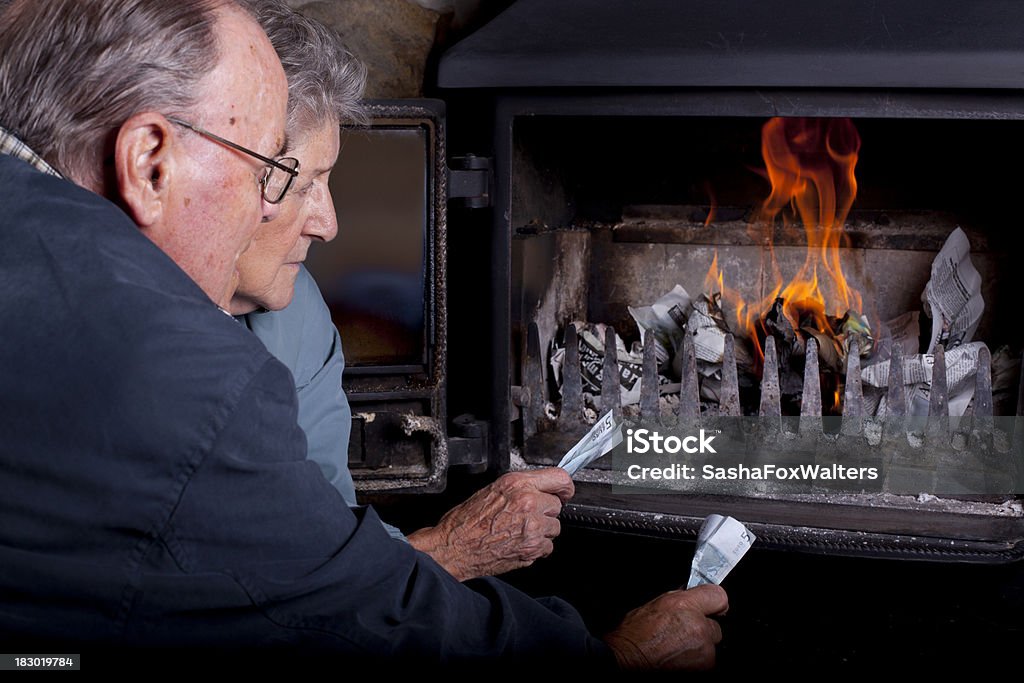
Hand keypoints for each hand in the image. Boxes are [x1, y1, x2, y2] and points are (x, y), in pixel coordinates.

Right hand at [407, 468, 573, 580]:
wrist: (454, 548)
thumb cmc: (466, 521)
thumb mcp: (492, 490)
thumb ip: (520, 487)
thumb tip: (540, 488)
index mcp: (517, 484)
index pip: (560, 478)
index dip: (565, 487)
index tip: (565, 492)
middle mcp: (528, 503)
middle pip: (557, 505)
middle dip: (545, 511)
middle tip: (525, 516)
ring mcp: (532, 527)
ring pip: (554, 527)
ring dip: (542, 530)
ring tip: (518, 530)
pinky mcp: (532, 548)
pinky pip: (548, 546)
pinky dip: (536, 547)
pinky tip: (518, 542)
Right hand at [603, 584, 727, 670]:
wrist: (626, 660)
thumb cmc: (633, 636)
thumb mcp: (653, 605)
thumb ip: (679, 599)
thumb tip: (692, 595)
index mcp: (684, 604)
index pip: (718, 596)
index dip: (714, 604)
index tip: (712, 609)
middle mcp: (697, 625)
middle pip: (715, 626)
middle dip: (703, 630)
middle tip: (683, 636)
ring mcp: (703, 649)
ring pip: (711, 646)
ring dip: (699, 649)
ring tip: (677, 650)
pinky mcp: (705, 666)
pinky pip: (707, 662)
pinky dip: (696, 663)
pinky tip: (678, 661)